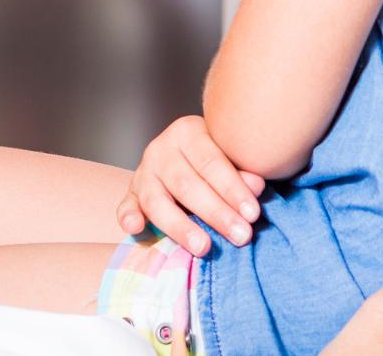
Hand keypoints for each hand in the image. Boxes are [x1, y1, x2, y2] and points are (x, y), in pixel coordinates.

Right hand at [117, 115, 264, 254]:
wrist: (187, 157)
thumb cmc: (216, 159)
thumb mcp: (230, 158)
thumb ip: (241, 173)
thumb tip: (256, 186)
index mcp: (187, 132)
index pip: (210, 161)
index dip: (232, 188)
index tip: (253, 213)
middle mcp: (160, 149)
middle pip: (186, 184)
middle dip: (215, 212)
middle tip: (241, 235)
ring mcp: (143, 172)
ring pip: (157, 200)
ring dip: (181, 226)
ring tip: (204, 248)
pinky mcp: (131, 194)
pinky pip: (126, 206)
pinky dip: (128, 217)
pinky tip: (135, 227)